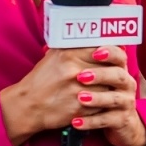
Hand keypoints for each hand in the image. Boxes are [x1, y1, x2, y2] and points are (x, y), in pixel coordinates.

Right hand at [0, 45, 141, 145]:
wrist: (27, 106)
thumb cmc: (42, 80)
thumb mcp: (54, 56)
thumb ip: (74, 46)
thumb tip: (98, 38)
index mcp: (68, 54)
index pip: (102, 49)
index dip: (112, 53)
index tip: (117, 55)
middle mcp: (74, 70)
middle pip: (109, 67)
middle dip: (114, 71)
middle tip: (117, 72)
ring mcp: (78, 90)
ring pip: (109, 86)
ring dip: (111, 88)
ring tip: (110, 88)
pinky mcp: (80, 108)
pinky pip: (102, 104)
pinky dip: (105, 102)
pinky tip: (103, 101)